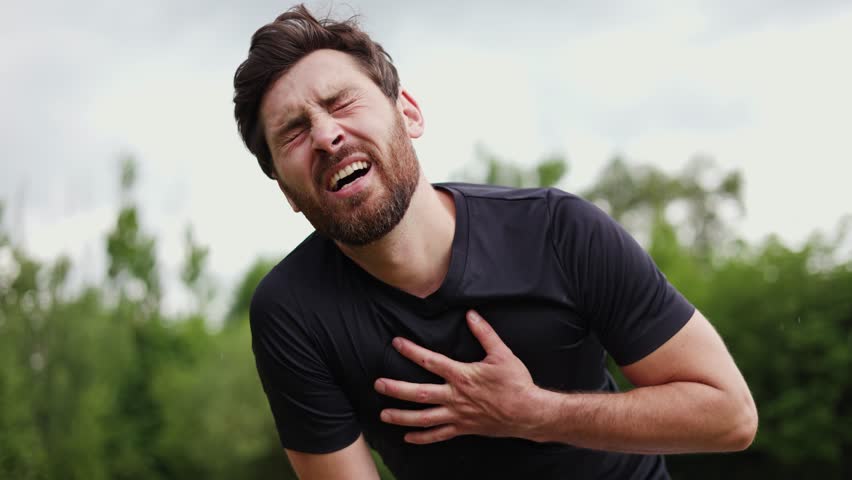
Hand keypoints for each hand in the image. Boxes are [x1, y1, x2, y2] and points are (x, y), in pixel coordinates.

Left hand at [374, 310, 542, 443]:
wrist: (529, 413)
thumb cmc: (516, 383)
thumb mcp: (502, 354)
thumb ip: (485, 333)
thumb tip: (471, 314)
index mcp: (462, 376)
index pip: (431, 361)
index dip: (411, 351)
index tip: (396, 343)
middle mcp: (455, 397)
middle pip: (419, 393)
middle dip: (396, 389)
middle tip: (378, 384)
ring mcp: (458, 415)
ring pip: (424, 418)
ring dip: (402, 416)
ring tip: (384, 414)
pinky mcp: (463, 429)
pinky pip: (439, 435)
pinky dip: (422, 438)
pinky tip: (408, 437)